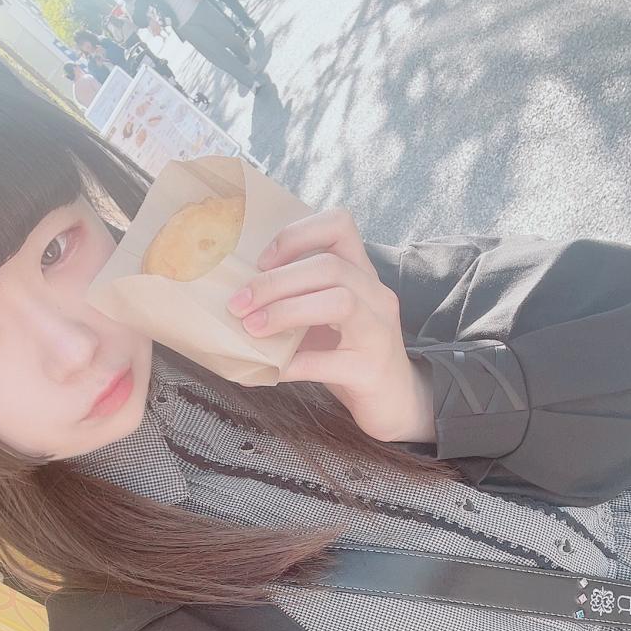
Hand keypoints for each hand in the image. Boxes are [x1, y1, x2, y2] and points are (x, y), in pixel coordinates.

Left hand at [227, 209, 434, 443]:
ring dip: (287, 311)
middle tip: (239, 304)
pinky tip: (268, 370)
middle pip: (329, 266)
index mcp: (362, 275)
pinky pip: (328, 363)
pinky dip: (291, 364)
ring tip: (253, 328)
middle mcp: (376, 296)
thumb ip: (296, 300)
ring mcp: (379, 332)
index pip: (339, 226)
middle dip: (276, 281)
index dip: (296, 236)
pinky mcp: (371, 370)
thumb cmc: (349, 356)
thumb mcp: (324, 319)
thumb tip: (237, 296)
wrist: (394, 404)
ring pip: (339, 301)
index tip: (260, 261)